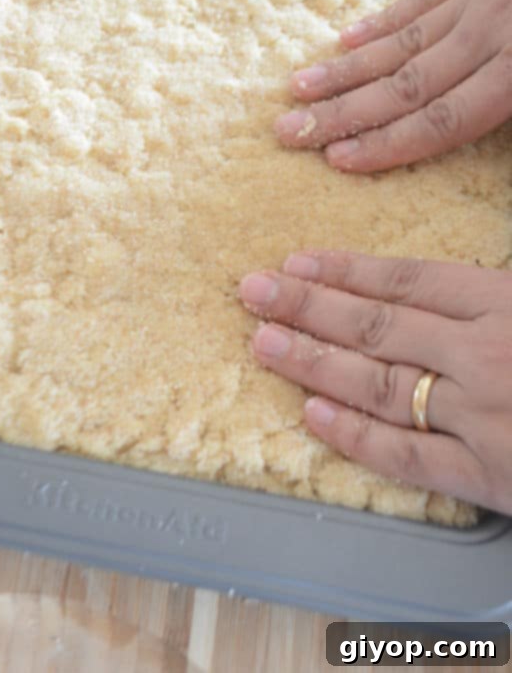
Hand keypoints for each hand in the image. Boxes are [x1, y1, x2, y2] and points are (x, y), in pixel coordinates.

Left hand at [239, 251, 511, 515]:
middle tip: (254, 292)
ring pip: (378, 386)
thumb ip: (488, 299)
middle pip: (377, 326)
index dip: (345, 271)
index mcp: (504, 306)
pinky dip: (356, 436)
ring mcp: (481, 417)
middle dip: (307, 306)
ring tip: (264, 343)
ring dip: (314, 363)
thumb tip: (422, 291)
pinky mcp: (486, 476)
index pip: (407, 281)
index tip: (296, 264)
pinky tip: (312, 414)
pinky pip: (407, 455)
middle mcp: (482, 357)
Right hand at [275, 0, 511, 171]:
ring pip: (403, 42)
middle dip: (341, 112)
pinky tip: (349, 37)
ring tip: (301, 86)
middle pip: (405, 85)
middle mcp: (490, 33)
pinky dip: (383, 20)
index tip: (338, 159)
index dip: (387, 144)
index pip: (442, 120)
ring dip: (347, 68)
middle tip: (290, 129)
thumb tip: (475, 135)